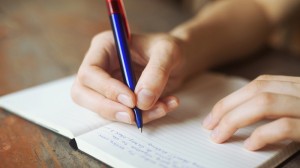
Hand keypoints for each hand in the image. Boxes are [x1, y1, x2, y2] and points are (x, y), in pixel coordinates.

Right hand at [71, 31, 185, 123]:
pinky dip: (144, 117)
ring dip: (131, 116)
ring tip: (162, 107)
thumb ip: (156, 73)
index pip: (90, 72)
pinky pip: (122, 114)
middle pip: (84, 94)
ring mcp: (106, 85)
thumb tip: (141, 101)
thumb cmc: (169, 49)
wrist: (179, 60)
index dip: (107, 89)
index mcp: (104, 46)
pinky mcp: (118, 100)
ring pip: (102, 109)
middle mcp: (100, 66)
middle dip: (108, 109)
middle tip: (133, 116)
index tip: (131, 100)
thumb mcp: (168, 52)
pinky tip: (165, 106)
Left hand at [202, 75, 299, 149]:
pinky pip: (283, 127)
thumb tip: (243, 115)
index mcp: (299, 86)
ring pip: (264, 103)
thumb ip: (281, 106)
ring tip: (219, 136)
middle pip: (257, 90)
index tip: (214, 114)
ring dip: (234, 120)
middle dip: (226, 108)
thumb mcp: (299, 108)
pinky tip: (249, 145)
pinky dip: (261, 135)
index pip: (260, 84)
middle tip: (209, 125)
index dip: (233, 98)